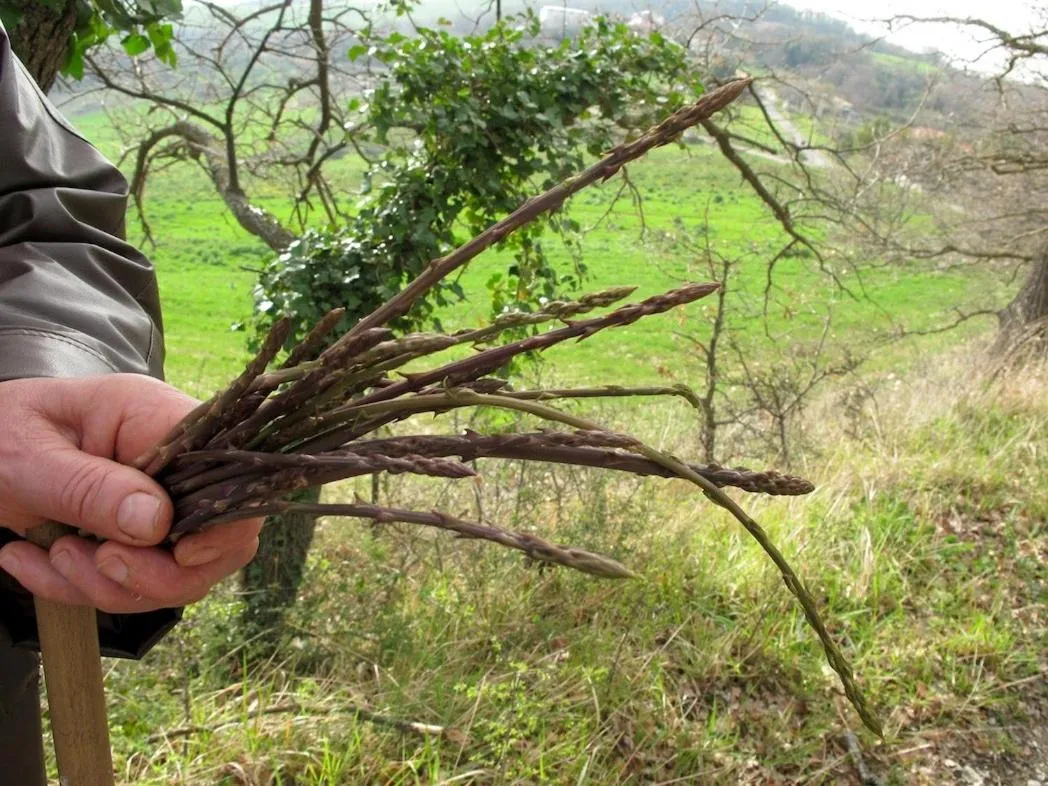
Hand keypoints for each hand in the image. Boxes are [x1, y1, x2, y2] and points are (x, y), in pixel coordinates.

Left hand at [0, 375, 261, 612]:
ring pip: (181, 575)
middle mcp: (178, 465)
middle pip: (223, 538)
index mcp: (161, 420)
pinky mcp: (141, 539)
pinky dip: (83, 590)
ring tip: (48, 556)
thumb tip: (157, 522)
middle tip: (93, 560)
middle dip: (159, 573)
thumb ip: (91, 487)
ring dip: (109, 587)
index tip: (179, 553)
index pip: (233, 471)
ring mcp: (164, 504)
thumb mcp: (30, 455)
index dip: (225, 522)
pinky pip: (136, 587)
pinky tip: (30, 563)